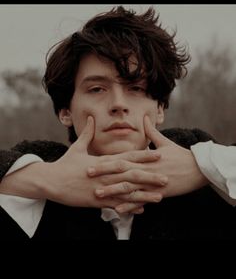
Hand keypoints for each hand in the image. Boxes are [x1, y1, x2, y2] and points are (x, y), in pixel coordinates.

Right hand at [40, 116, 163, 211]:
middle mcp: (104, 174)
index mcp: (102, 161)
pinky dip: (128, 206)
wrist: (51, 181)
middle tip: (166, 178)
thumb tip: (92, 119)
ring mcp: (101, 188)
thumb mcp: (77, 147)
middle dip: (149, 176)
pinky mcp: (96, 201)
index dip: (143, 156)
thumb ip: (88, 134)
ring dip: (144, 194)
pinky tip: (141, 209)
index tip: (157, 154)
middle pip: (130, 175)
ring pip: (126, 192)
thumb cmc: (64, 164)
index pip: (126, 157)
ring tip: (159, 196)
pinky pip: (115, 204)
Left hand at [88, 116, 207, 212]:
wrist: (199, 168)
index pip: (122, 158)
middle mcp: (146, 168)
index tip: (92, 162)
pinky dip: (130, 205)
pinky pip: (142, 200)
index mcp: (145, 157)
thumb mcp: (165, 142)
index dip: (106, 161)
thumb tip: (144, 118)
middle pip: (121, 170)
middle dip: (104, 173)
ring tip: (98, 193)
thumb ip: (152, 132)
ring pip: (129, 186)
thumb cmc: (181, 155)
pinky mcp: (159, 192)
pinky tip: (118, 210)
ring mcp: (152, 181)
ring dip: (113, 190)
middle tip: (88, 175)